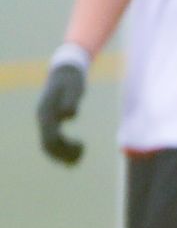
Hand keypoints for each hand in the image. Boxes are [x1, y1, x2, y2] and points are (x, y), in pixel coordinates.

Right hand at [36, 47, 86, 164]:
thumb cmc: (72, 80)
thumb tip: (67, 115)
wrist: (65, 72)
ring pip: (48, 146)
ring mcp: (46, 121)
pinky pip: (53, 142)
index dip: (65, 147)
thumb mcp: (75, 88)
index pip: (50, 138)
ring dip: (63, 154)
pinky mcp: (52, 122)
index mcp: (46, 113)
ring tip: (81, 152)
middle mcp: (43, 119)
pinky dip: (63, 150)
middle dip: (64, 154)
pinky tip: (78, 151)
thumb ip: (71, 100)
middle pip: (47, 146)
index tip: (82, 145)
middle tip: (83, 150)